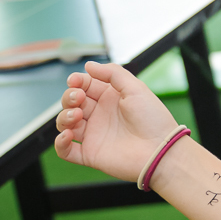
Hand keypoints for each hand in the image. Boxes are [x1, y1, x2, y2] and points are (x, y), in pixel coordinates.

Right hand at [54, 61, 179, 182]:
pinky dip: (60, 142)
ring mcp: (94, 135)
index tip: (75, 80)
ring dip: (64, 117)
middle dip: (69, 97)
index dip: (77, 82)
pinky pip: (66, 150)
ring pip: (65, 123)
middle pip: (72, 102)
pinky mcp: (90, 154)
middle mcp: (100, 116)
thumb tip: (89, 65)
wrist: (160, 150)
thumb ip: (112, 73)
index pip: (85, 86)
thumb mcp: (136, 88)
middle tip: (78, 98)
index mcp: (111, 99)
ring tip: (77, 116)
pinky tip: (67, 135)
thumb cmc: (153, 119)